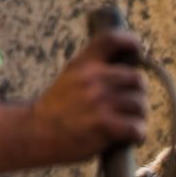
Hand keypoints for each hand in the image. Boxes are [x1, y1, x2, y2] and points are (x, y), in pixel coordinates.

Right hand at [31, 31, 146, 162]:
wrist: (36, 134)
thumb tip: (129, 68)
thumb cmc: (57, 110)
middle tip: (131, 107)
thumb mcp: (71, 78)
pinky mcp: (103, 124)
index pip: (111, 40)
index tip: (138, 49)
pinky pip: (136, 127)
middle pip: (137, 79)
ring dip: (139, 117)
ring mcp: (99, 101)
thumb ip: (94, 71)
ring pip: (139, 105)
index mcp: (83, 64)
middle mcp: (92, 78)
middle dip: (138, 94)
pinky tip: (132, 137)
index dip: (130, 41)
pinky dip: (138, 134)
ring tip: (129, 124)